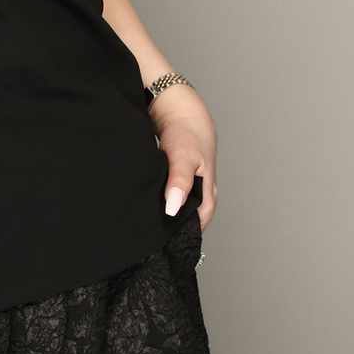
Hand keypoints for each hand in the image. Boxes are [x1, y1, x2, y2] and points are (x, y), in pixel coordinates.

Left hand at [149, 83, 217, 231]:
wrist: (181, 113)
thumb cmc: (187, 135)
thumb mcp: (183, 158)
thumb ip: (179, 182)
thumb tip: (173, 208)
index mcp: (207, 194)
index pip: (198, 225)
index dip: (182, 234)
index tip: (162, 240)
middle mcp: (200, 195)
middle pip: (188, 219)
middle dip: (172, 227)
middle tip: (150, 233)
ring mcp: (189, 189)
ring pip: (177, 208)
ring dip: (164, 212)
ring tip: (146, 220)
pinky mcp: (177, 182)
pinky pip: (169, 197)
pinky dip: (159, 200)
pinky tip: (146, 202)